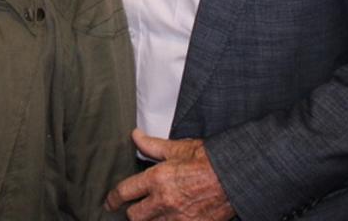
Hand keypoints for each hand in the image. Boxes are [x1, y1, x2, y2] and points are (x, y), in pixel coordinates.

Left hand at [105, 129, 234, 220]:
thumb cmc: (210, 160)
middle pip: (134, 216)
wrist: (238, 176)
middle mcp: (164, 201)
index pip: (125, 192)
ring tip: (156, 213)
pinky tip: (172, 218)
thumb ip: (153, 145)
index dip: (113, 199)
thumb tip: (135, 136)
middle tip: (138, 207)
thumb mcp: (179, 148)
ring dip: (151, 220)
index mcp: (158, 179)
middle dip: (134, 211)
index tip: (109, 202)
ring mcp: (179, 218)